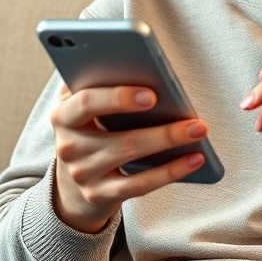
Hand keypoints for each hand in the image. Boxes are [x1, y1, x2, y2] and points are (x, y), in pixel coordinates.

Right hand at [50, 82, 208, 233]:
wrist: (71, 182)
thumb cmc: (89, 128)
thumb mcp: (85, 105)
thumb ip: (99, 82)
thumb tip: (142, 65)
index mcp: (63, 114)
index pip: (86, 103)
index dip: (118, 98)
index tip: (151, 95)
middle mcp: (69, 146)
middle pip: (118, 138)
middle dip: (160, 129)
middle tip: (192, 119)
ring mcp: (83, 174)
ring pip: (132, 158)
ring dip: (170, 144)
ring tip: (199, 132)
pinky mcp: (99, 195)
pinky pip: (139, 184)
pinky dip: (170, 171)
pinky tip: (194, 159)